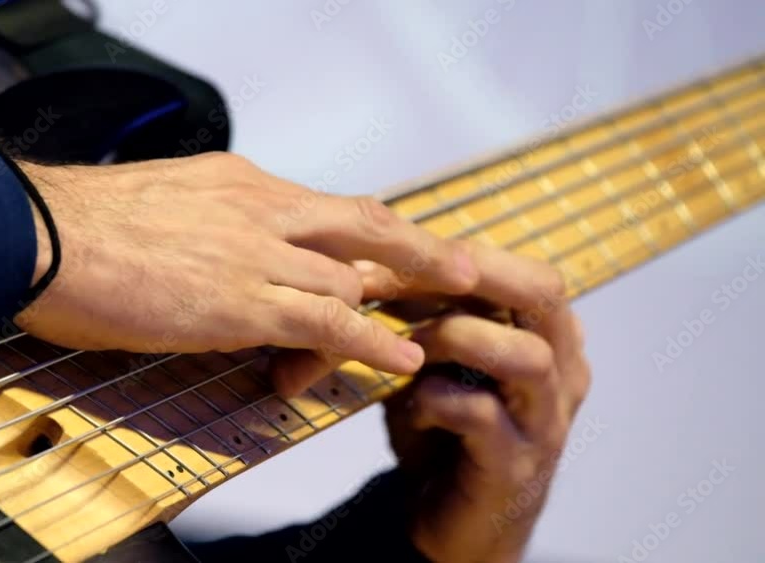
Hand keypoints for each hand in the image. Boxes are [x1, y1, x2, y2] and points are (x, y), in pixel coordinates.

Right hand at [12, 152, 482, 390]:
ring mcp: (254, 257)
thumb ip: (202, 215)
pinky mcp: (240, 304)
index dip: (368, 230)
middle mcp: (260, 211)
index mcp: (238, 183)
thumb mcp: (158, 200)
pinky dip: (372, 342)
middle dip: (417, 250)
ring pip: (348, 280)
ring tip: (435, 327)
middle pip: (361, 227)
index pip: (323, 208)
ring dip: (389, 308)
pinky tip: (403, 359)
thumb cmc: (80, 224)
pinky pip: (327, 323)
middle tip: (463, 266)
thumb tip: (214, 235)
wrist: (38, 234)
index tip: (399, 243)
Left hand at [371, 248, 590, 562]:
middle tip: (408, 277)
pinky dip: (436, 400)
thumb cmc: (447, 432)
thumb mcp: (438, 363)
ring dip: (453, 337)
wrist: (457, 523)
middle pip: (545, 294)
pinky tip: (411, 408)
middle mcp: (564, 374)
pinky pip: (483, 415)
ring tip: (408, 350)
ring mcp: (546, 422)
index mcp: (551, 340)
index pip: (528, 272)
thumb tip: (367, 262)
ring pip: (526, 355)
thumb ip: (423, 318)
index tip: (397, 255)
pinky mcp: (516, 467)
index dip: (464, 255)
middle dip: (474, 273)